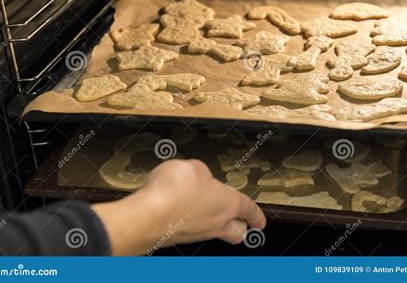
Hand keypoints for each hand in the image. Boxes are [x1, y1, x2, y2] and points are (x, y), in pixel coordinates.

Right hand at [92, 159, 265, 255]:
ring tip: (203, 209)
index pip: (249, 209)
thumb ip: (201, 173)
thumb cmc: (173, 192)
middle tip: (241, 222)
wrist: (146, 217)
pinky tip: (178, 211)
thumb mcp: (193, 167)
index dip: (256, 214)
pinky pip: (191, 232)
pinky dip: (189, 222)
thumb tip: (199, 178)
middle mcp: (216, 223)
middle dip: (241, 227)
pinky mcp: (177, 238)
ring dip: (213, 223)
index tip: (260, 220)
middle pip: (237, 232)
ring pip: (215, 234)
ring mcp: (196, 234)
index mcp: (228, 204)